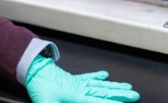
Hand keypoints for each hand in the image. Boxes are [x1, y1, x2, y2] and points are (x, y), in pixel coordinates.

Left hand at [25, 55, 139, 102]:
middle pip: (104, 92)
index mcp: (76, 96)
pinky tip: (105, 74)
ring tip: (127, 86)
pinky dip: (97, 76)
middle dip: (120, 94)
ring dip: (114, 86)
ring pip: (100, 85)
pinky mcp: (72, 79)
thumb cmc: (40, 86)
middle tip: (134, 94)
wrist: (33, 69)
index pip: (98, 102)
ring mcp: (78, 82)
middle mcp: (80, 88)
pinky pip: (88, 78)